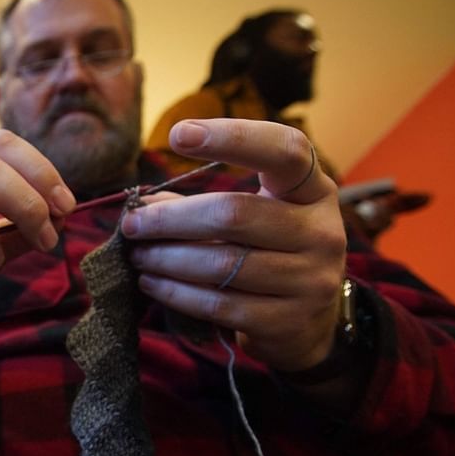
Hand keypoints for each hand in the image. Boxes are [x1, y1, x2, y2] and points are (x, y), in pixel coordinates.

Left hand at [121, 119, 346, 370]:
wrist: (310, 321)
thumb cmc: (270, 250)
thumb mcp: (258, 214)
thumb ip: (206, 202)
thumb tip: (144, 204)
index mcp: (313, 191)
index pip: (283, 150)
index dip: (233, 136)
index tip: (179, 134)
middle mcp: (321, 231)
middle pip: (235, 213)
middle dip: (171, 219)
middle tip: (133, 224)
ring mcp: (310, 279)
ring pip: (221, 264)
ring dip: (166, 259)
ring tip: (138, 254)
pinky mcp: (288, 321)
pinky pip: (218, 305)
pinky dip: (176, 292)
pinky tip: (152, 283)